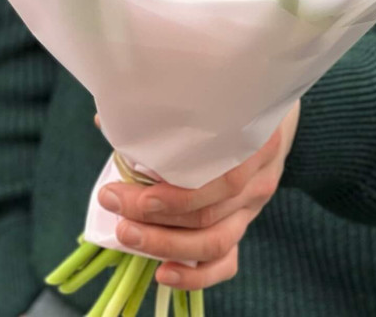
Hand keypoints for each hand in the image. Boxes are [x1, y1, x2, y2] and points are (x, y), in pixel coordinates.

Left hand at [96, 102, 299, 290]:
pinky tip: (163, 273)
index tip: (130, 187)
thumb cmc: (230, 106)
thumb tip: (104, 121)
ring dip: (165, 245)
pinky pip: (226, 261)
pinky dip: (195, 276)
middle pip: (208, 213)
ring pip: (214, 241)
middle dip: (154, 217)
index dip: (174, 193)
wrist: (271, 119)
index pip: (220, 178)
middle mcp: (258, 179)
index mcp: (255, 140)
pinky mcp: (244, 226)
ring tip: (127, 236)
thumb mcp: (210, 101)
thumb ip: (164, 113)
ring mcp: (253, 207)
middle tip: (113, 204)